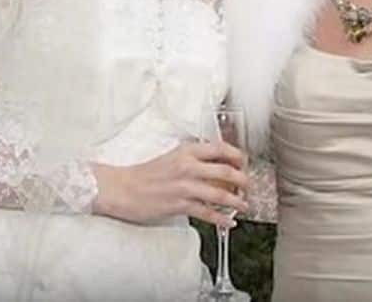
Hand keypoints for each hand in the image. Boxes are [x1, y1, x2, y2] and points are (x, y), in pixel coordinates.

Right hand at [90, 140, 248, 227]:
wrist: (122, 188)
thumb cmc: (145, 174)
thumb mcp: (172, 156)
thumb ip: (193, 158)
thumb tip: (216, 165)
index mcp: (187, 150)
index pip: (221, 148)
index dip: (238, 156)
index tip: (245, 163)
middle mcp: (188, 166)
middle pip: (227, 171)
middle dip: (244, 180)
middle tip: (249, 185)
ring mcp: (185, 187)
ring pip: (221, 194)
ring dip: (237, 201)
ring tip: (245, 205)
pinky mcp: (179, 205)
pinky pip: (207, 213)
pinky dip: (222, 219)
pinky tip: (229, 222)